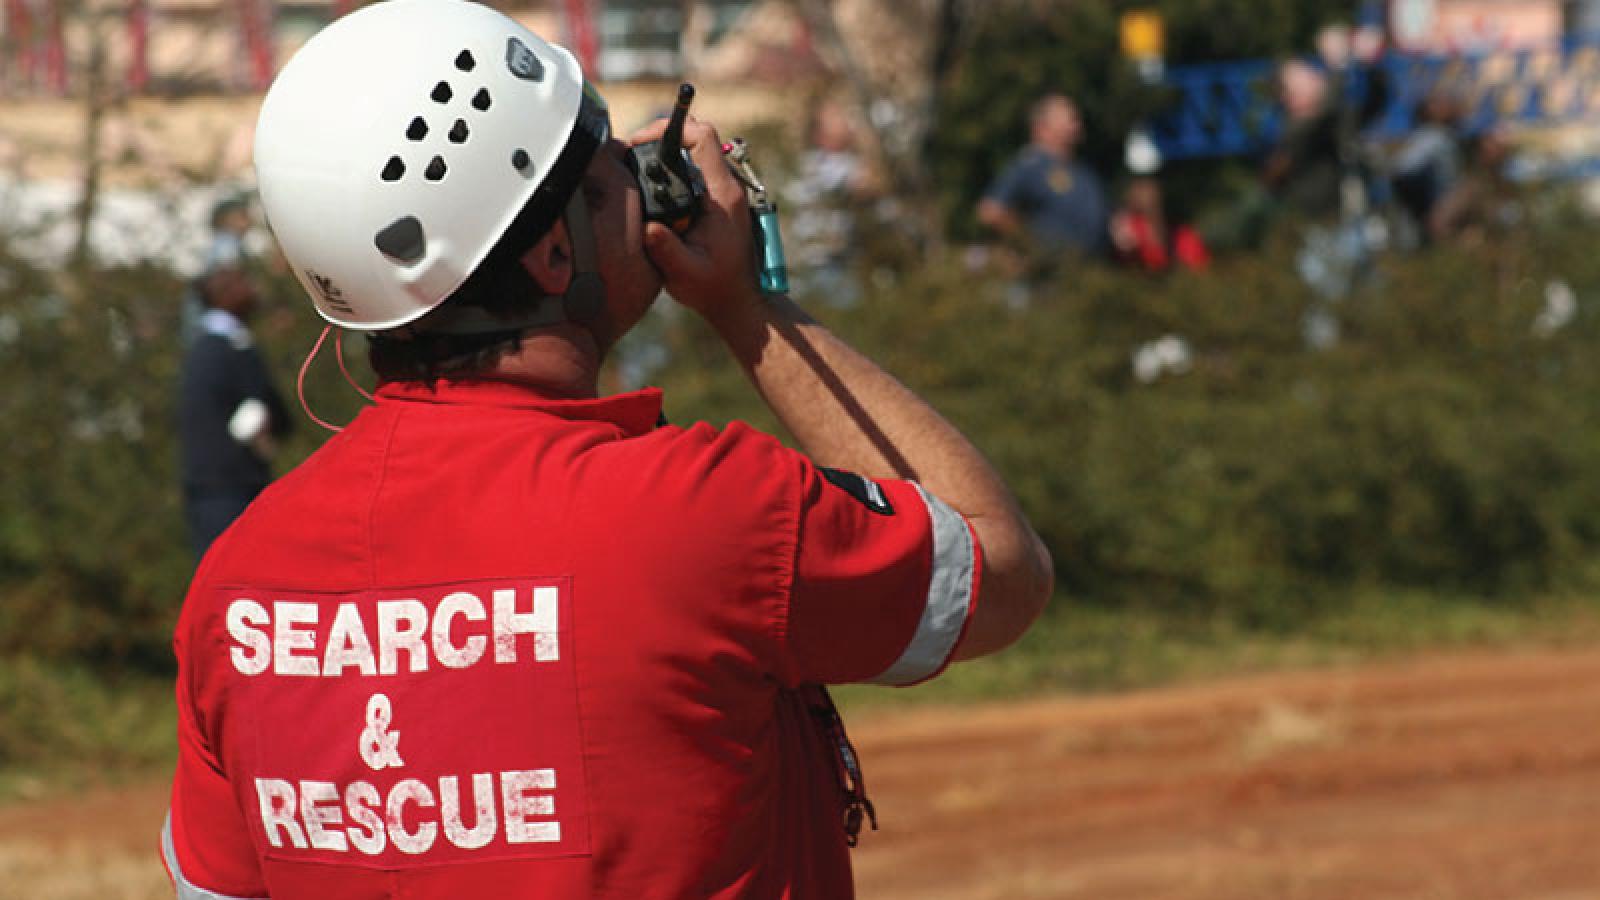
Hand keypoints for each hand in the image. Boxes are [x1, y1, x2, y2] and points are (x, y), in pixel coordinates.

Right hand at [629, 118, 760, 320]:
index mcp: (722, 196)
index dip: (670, 129)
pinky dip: (670, 166)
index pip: (703, 138)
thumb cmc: (714, 288)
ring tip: (636, 164)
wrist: (738, 298)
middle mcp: (726, 186)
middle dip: (661, 136)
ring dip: (664, 150)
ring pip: (694, 150)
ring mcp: (722, 189)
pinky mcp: (716, 197)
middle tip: (631, 152)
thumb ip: (666, 250)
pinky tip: (651, 183)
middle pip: (697, 136)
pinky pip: (693, 166)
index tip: (640, 142)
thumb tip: (647, 227)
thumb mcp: (685, 274)